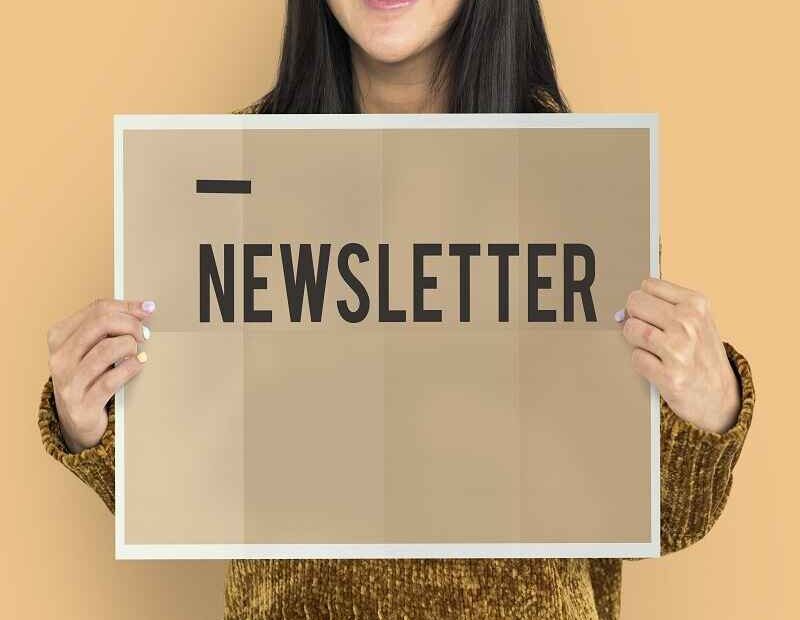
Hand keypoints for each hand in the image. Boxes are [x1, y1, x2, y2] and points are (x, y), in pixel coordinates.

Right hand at [47, 298, 153, 452]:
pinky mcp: (82, 405)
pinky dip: (131, 368)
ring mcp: (68, 382)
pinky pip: (110, 380)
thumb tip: (146, 307)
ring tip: (138, 352)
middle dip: (130, 325)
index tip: (147, 310)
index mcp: (59, 336)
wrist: (78, 420)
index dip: (127, 307)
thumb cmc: (91, 377)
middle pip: (101, 324)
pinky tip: (139, 364)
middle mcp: (60, 357)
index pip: (97, 309)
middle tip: (144, 334)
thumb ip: (112, 326)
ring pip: (106, 350)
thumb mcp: (93, 348)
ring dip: (130, 347)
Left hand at [616, 279, 739, 433]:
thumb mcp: (694, 321)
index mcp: (696, 304)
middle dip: (635, 318)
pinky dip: (642, 363)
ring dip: (636, 342)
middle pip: (634, 303)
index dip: (644, 301)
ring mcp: (679, 349)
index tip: (653, 315)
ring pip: (630, 329)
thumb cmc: (701, 354)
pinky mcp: (669, 375)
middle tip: (651, 334)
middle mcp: (688, 323)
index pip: (647, 285)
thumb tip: (619, 314)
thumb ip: (660, 309)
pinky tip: (658, 367)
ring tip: (655, 350)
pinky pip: (635, 358)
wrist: (720, 395)